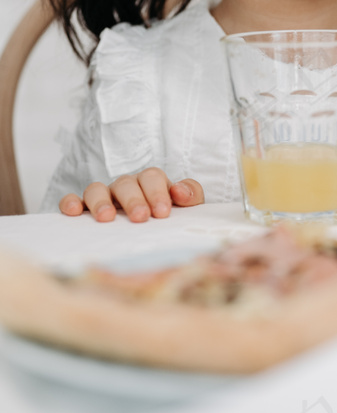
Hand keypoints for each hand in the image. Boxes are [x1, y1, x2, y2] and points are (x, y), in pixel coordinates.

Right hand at [58, 168, 204, 222]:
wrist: (154, 235)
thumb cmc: (167, 217)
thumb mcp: (187, 207)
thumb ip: (190, 195)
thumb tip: (180, 192)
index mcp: (150, 183)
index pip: (152, 177)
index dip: (158, 193)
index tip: (163, 213)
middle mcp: (126, 186)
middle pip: (126, 183)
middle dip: (133, 199)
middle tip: (140, 217)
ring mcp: (104, 196)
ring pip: (96, 189)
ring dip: (100, 201)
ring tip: (106, 218)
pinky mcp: (84, 209)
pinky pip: (73, 200)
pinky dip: (70, 202)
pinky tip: (72, 212)